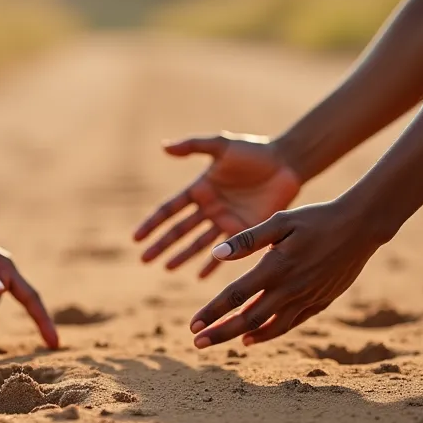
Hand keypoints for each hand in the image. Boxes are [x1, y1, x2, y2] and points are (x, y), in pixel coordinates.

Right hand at [134, 133, 301, 276]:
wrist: (287, 164)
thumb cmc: (254, 151)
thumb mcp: (222, 146)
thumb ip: (194, 146)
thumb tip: (164, 146)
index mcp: (199, 189)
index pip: (169, 210)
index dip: (152, 223)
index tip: (136, 238)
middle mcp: (209, 208)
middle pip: (179, 231)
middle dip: (162, 245)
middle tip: (144, 260)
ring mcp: (225, 221)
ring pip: (198, 244)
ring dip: (182, 256)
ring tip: (166, 269)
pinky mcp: (245, 232)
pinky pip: (226, 252)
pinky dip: (213, 265)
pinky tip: (200, 277)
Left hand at [189, 201, 382, 347]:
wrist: (362, 226)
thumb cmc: (317, 218)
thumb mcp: (280, 221)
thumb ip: (247, 239)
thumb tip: (216, 254)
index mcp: (275, 267)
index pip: (236, 296)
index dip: (212, 312)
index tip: (193, 325)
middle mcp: (290, 288)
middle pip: (249, 319)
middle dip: (221, 333)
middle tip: (198, 343)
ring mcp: (307, 298)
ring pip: (270, 326)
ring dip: (244, 335)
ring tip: (225, 341)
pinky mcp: (321, 301)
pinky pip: (291, 323)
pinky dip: (270, 333)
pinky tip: (255, 337)